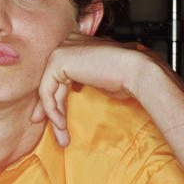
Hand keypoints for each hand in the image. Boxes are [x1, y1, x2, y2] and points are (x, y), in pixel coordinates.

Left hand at [31, 34, 155, 145]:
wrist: (137, 71)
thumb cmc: (125, 77)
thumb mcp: (95, 81)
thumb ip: (78, 83)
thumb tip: (64, 100)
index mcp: (76, 46)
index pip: (58, 78)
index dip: (57, 102)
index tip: (58, 122)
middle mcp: (67, 44)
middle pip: (52, 84)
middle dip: (52, 112)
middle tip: (58, 133)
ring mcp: (61, 50)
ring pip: (48, 90)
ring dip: (54, 116)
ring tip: (62, 138)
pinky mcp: (58, 60)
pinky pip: (47, 91)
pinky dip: (52, 110)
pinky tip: (61, 124)